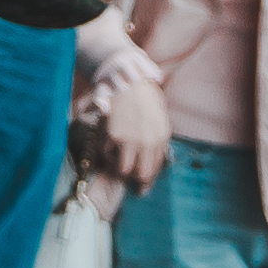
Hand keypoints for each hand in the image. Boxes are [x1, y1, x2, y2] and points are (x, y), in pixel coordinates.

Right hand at [76, 47, 170, 203]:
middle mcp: (148, 142)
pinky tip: (106, 142)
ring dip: (117, 167)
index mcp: (162, 138)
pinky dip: (105, 151)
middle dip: (133, 180)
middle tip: (127, 178)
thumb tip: (151, 163)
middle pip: (141, 175)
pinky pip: (107, 154)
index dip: (146, 180)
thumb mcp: (158, 120)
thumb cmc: (144, 98)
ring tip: (114, 159)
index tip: (141, 188)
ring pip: (123, 170)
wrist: (129, 80)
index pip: (155, 169)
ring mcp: (131, 140)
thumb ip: (156, 142)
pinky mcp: (114, 136)